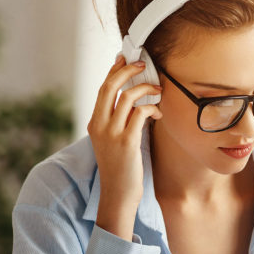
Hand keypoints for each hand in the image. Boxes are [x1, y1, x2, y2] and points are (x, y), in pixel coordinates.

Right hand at [88, 55, 162, 240]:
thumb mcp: (114, 141)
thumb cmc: (121, 168)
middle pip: (110, 87)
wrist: (118, 194)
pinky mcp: (126, 142)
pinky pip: (139, 114)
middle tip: (143, 64)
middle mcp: (99, 125)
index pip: (102, 89)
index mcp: (94, 123)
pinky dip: (151, 109)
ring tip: (158, 90)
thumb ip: (120, 121)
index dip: (114, 71)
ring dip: (145, 89)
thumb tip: (136, 102)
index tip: (125, 59)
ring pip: (127, 98)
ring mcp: (111, 133)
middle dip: (127, 71)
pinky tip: (159, 114)